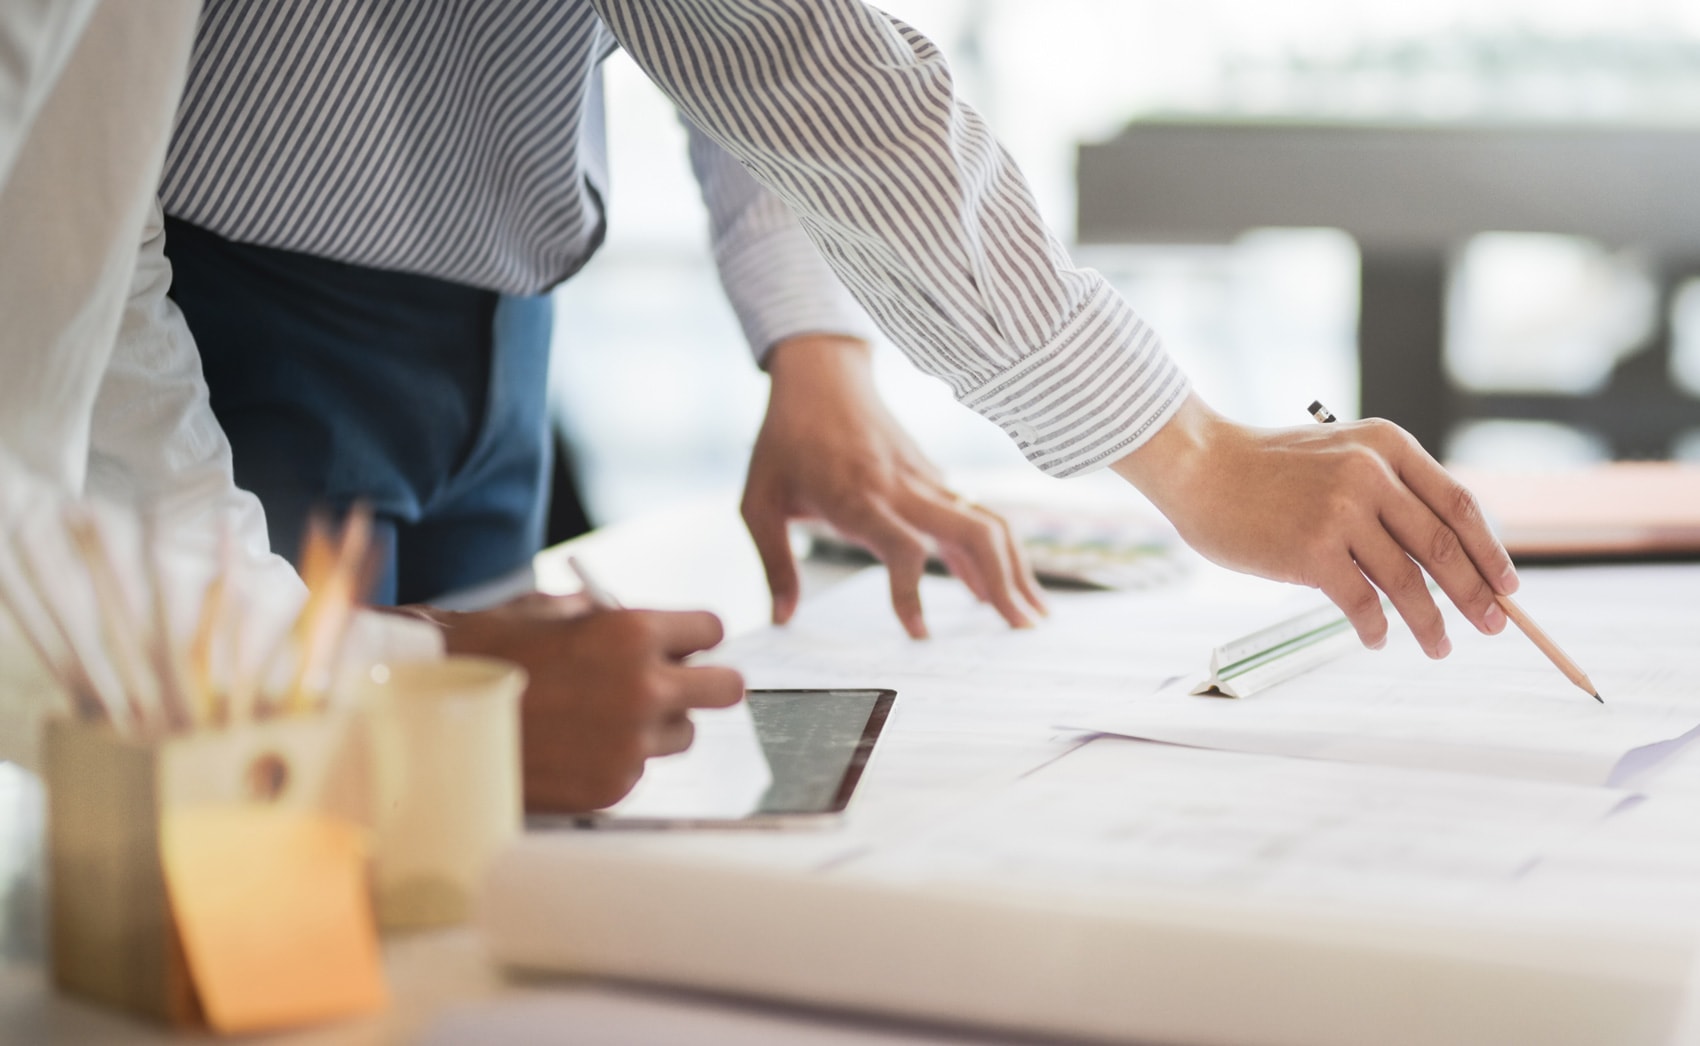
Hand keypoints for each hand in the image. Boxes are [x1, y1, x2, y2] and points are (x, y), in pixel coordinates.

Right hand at [415, 593, 744, 811]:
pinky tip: (574, 747)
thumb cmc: (479, 656)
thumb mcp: (542, 612)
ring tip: (604, 716)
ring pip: (683, 733)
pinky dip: (618, 759)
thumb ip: (600, 616)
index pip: (711, 630)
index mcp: (631, 633)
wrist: (425, 721)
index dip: (694, 635)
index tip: (684, 643)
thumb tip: (634, 621)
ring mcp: (631, 745)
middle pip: (725, 689)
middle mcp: (644, 689)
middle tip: (676, 682)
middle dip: (703, 682)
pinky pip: (640, 769)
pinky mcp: (613, 788)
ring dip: (658, 724)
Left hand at [742, 335, 1045, 637]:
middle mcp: (902, 488)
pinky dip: (997, 555)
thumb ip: (773, 563)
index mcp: (858, 496)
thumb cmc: (783, 440)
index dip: (913, 592)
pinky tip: (1001, 591)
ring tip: (1034, 616)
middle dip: (1003, 583)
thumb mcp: (757, 501)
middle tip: (1023, 630)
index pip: (902, 547)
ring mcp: (926, 480)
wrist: (820, 376)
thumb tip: (783, 618)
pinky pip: (976, 517)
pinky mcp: (935, 478)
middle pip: (973, 533)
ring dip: (1016, 568)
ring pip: (987, 523)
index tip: (918, 635)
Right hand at [1110, 393, 1516, 657]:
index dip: (1490, 550)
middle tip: (1492, 627)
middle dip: (1475, 595)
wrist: (1202, 466)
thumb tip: (1439, 556)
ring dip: (1429, 623)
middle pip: (1444, 547)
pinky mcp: (1312, 551)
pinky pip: (1361, 603)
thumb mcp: (1340, 456)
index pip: (1459, 505)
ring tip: (1439, 647)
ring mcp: (1342, 512)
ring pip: (1408, 582)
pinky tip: (1376, 640)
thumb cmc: (1267, 469)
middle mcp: (1372, 474)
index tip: (1507, 586)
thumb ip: (1386, 490)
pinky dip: (1375, 629)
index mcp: (1388, 445)